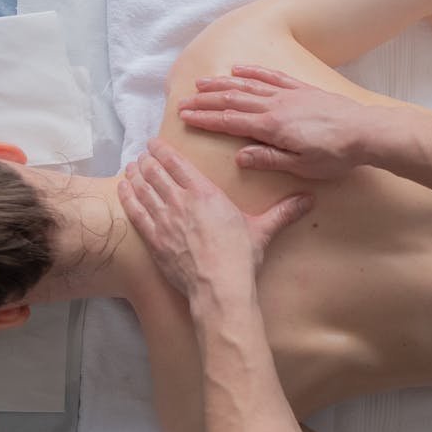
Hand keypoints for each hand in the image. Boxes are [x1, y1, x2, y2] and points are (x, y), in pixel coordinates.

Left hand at [117, 139, 313, 298]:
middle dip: (148, 161)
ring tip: (131, 167)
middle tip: (142, 155)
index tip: (155, 144)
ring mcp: (165, 221)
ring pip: (144, 190)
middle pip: (157, 174)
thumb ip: (283, 212)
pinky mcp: (154, 240)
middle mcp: (181, 202)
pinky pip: (136, 213)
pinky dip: (128, 198)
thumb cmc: (241, 258)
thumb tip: (308, 200)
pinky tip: (123, 190)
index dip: (164, 152)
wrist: (219, 287)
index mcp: (206, 194)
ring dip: (136, 176)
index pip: (179, 165)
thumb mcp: (263, 231)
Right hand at [177, 66, 372, 178]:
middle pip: (233, 101)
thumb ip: (269, 159)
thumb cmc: (336, 154)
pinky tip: (239, 70)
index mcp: (272, 127)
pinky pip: (271, 76)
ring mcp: (288, 94)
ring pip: (247, 86)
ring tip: (202, 84)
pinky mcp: (301, 88)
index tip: (185, 117)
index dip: (206, 119)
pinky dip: (252, 72)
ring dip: (222, 84)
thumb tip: (240, 157)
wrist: (366, 132)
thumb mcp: (302, 166)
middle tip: (183, 102)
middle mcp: (276, 106)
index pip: (230, 122)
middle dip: (205, 102)